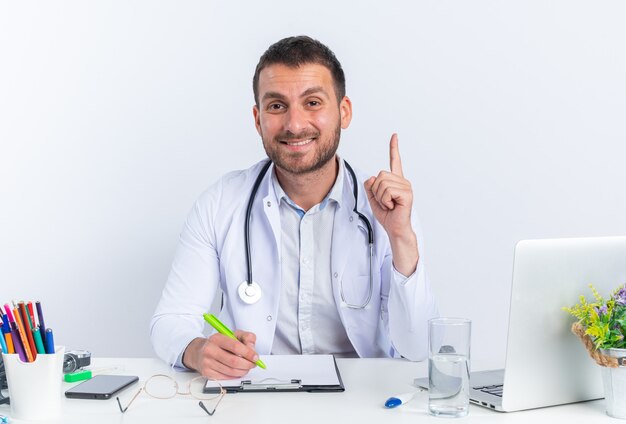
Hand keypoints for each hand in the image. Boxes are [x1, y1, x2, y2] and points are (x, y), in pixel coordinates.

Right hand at [182, 330, 258, 378]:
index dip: (248, 353)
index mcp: (217, 338)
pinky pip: (226, 377)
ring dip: (243, 371)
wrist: (199, 351)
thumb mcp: (232, 335)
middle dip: (247, 364)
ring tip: (246, 367)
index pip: (235, 346)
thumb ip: (246, 337)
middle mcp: (210, 350)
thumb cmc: (218, 343)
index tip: (255, 357)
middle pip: (234, 361)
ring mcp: (207, 362)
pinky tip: (237, 371)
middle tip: (253, 364)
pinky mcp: (207, 373)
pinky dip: (235, 376)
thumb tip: (252, 348)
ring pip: (231, 371)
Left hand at [364, 133, 418, 275]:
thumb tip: (372, 177)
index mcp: (396, 181)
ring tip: (389, 205)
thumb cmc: (387, 215)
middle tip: (385, 202)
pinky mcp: (407, 194)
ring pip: (381, 183)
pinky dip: (385, 201)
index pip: (395, 161)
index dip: (394, 148)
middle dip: (376, 190)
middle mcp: (403, 181)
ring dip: (380, 197)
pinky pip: (387, 191)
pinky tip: (393, 206)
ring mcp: (406, 187)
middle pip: (379, 175)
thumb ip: (370, 187)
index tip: (394, 136)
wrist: (395, 229)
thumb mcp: (373, 199)